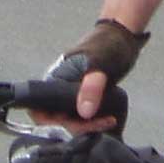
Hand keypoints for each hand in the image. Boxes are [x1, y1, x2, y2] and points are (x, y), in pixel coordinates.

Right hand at [32, 18, 146, 133]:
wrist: (123, 35)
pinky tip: (106, 120)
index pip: (40, 110)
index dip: (52, 123)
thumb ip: (91, 88)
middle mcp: (59, 87)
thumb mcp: (101, 66)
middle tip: (99, 124)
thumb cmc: (108, 45)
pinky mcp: (84, 95)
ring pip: (70, 118)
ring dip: (85, 126)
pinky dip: (92, 121)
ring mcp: (71, 92)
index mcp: (55, 79)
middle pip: (56, 119)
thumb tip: (84, 112)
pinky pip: (82, 114)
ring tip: (106, 122)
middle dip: (75, 127)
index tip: (73, 126)